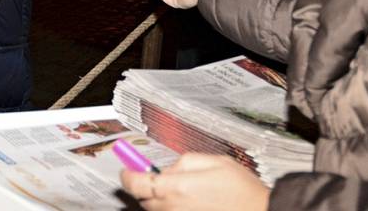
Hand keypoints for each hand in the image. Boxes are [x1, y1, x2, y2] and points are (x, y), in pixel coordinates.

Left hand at [120, 153, 269, 210]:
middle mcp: (173, 208)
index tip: (126, 169)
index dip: (127, 174)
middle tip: (154, 176)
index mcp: (178, 187)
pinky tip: (186, 202)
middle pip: (143, 199)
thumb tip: (167, 168)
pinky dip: (170, 209)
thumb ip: (185, 161)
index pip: (137, 183)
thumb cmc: (242, 190)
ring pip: (154, 210)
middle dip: (145, 186)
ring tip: (178, 190)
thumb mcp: (214, 161)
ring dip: (157, 199)